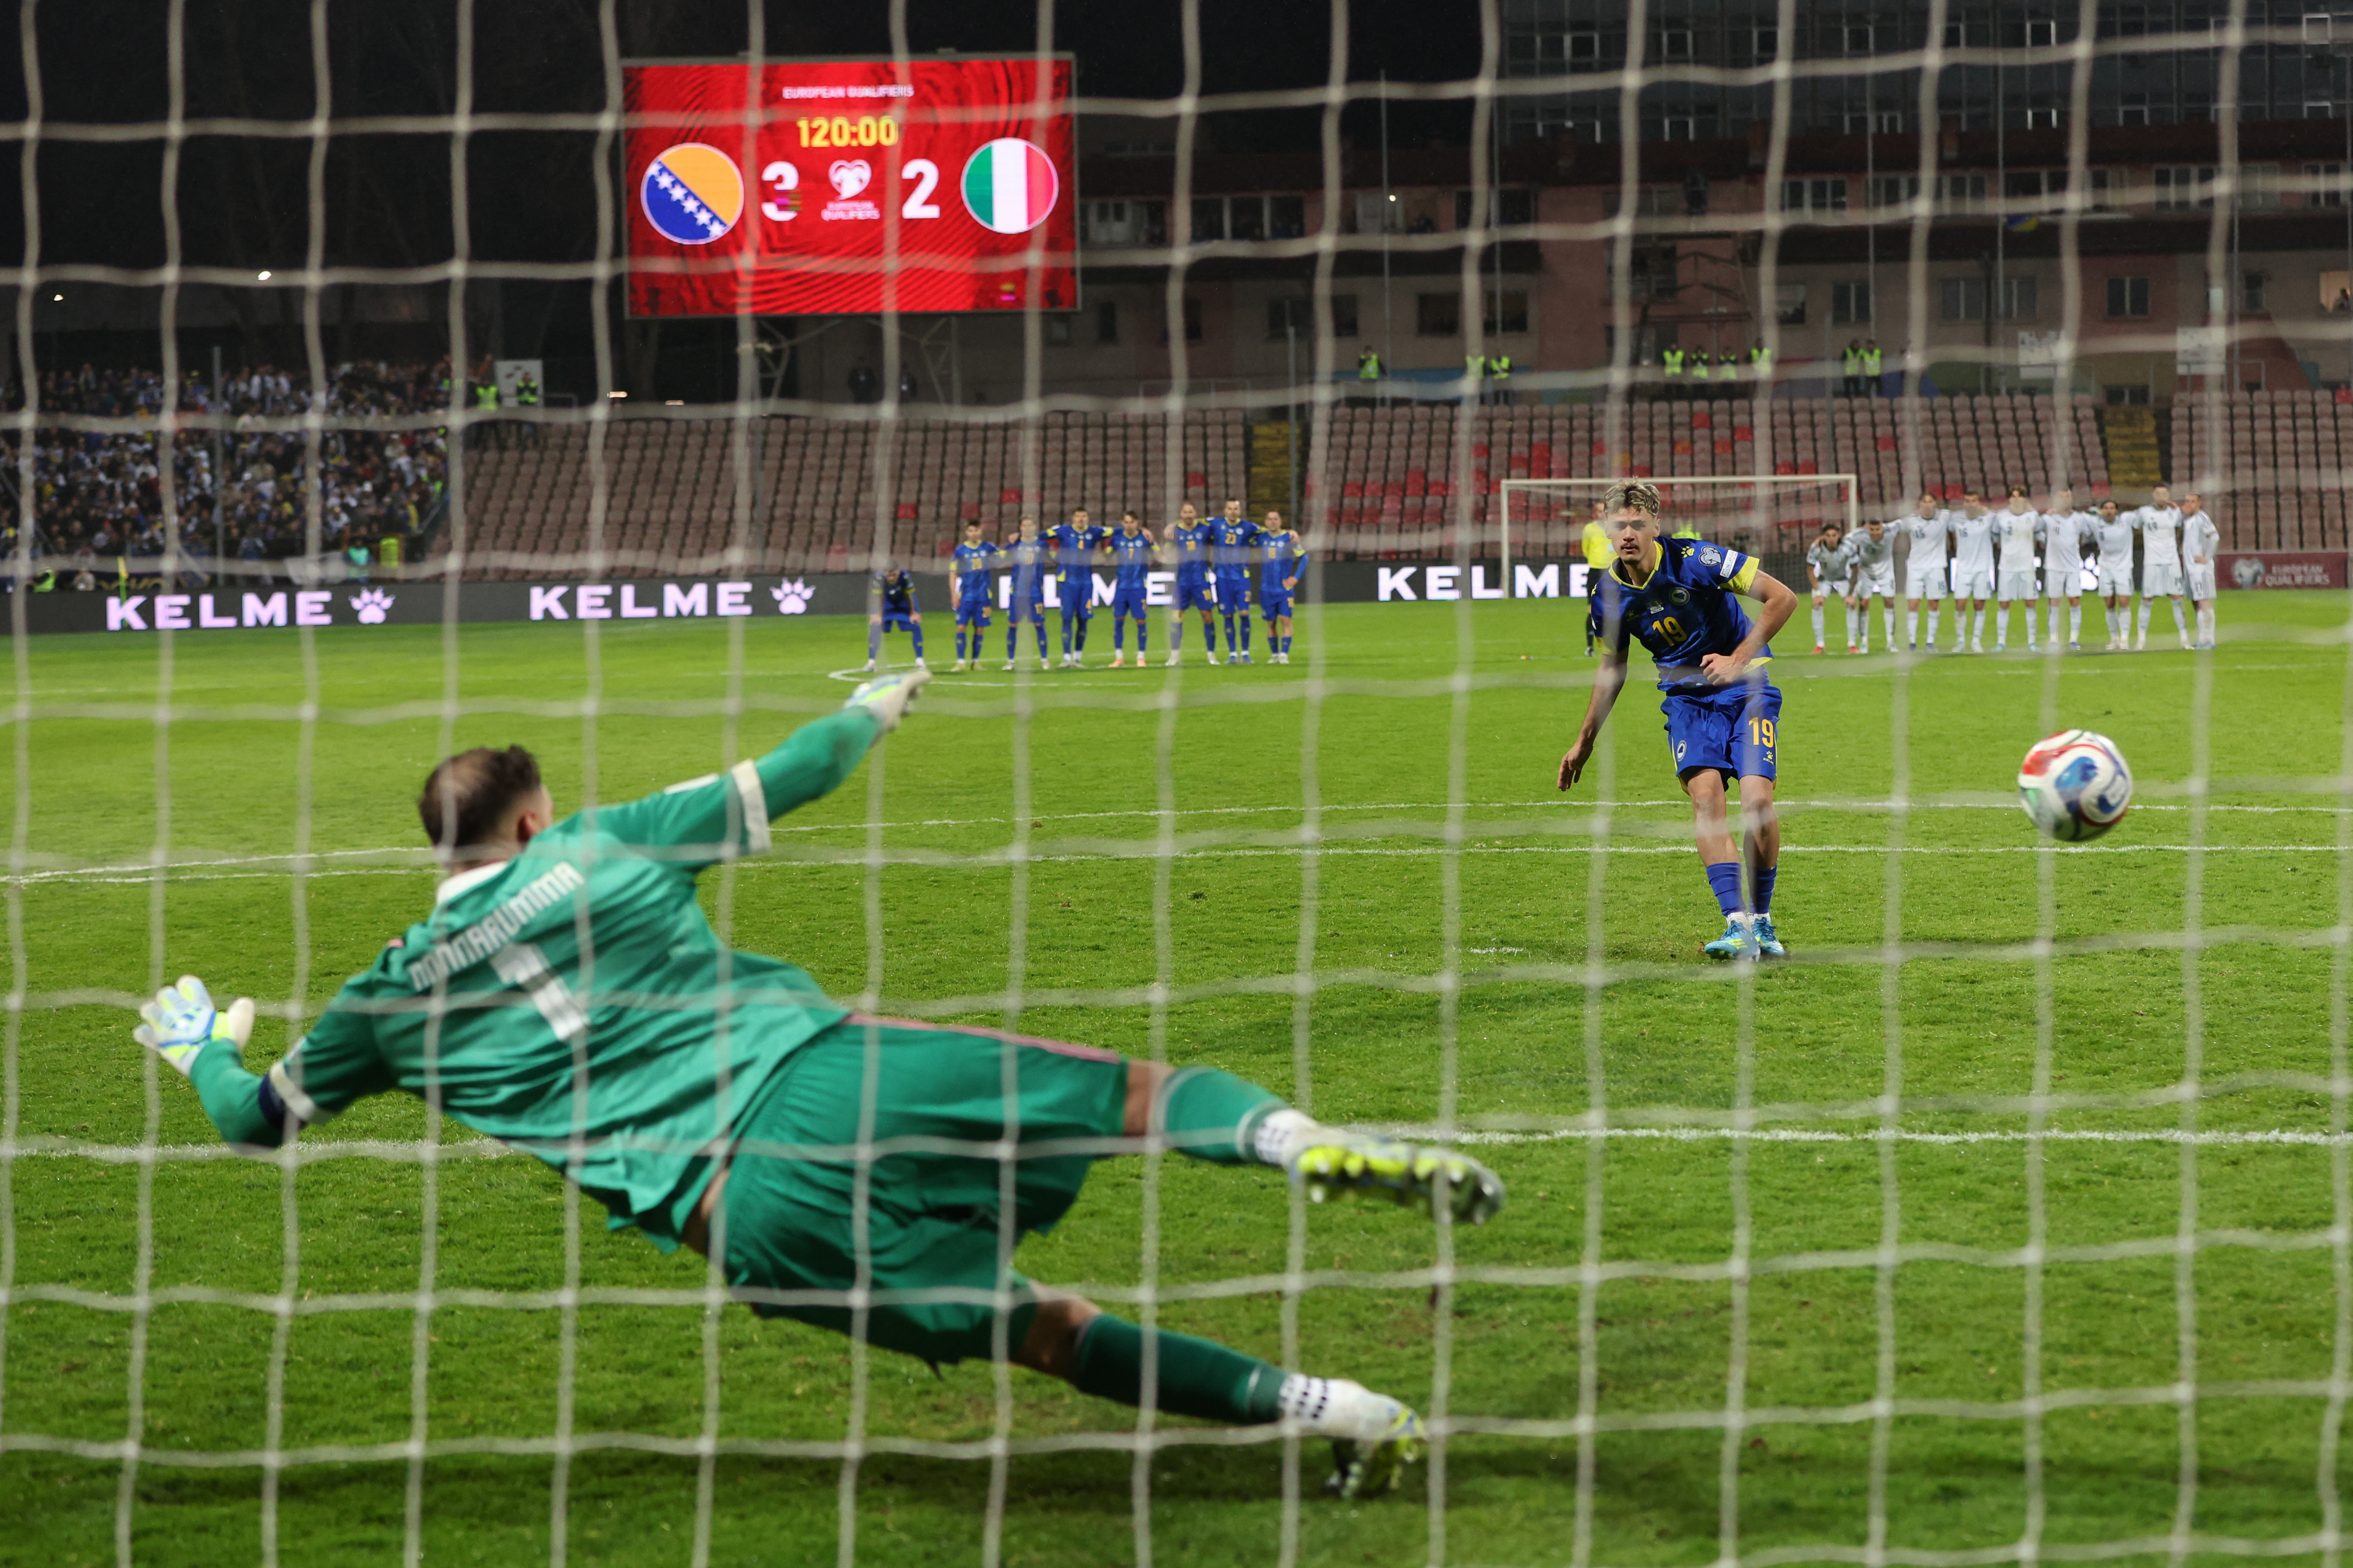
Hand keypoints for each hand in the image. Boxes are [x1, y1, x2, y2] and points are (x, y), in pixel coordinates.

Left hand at [133, 975, 252, 1076]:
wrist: (211, 1063)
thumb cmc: (227, 1044)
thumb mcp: (240, 1024)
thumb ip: (242, 1011)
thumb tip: (244, 1002)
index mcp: (198, 1004)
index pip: (187, 983)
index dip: (188, 986)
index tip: (191, 994)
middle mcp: (180, 1011)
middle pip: (165, 993)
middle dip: (168, 999)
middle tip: (176, 1010)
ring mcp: (167, 1026)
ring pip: (148, 1009)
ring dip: (152, 1013)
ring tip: (160, 1020)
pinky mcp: (158, 1042)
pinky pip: (141, 1033)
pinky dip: (143, 1034)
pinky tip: (149, 1036)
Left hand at [843, 667, 932, 734]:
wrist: (863, 725)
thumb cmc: (883, 703)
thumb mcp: (901, 687)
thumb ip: (914, 679)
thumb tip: (927, 674)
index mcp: (883, 683)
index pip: (901, 681)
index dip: (912, 686)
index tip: (918, 691)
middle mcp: (880, 694)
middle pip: (901, 696)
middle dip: (908, 701)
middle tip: (906, 705)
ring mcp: (878, 709)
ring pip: (898, 710)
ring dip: (901, 713)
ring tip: (898, 715)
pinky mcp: (877, 723)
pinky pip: (891, 722)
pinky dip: (892, 723)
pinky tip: (888, 725)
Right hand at [1557, 736, 1594, 789]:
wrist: (1584, 745)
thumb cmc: (1577, 750)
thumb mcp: (1572, 758)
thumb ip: (1571, 765)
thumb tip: (1571, 771)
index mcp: (1564, 762)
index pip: (1561, 773)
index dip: (1560, 780)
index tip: (1559, 787)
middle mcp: (1568, 764)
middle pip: (1565, 775)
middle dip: (1563, 782)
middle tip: (1563, 790)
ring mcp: (1574, 765)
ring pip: (1570, 775)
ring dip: (1568, 781)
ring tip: (1567, 788)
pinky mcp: (1579, 765)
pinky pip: (1577, 773)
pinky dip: (1576, 777)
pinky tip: (1575, 782)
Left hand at [1699, 651, 1750, 684]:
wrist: (1737, 662)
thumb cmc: (1725, 659)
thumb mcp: (1715, 656)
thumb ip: (1706, 658)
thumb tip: (1701, 665)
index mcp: (1712, 667)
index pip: (1705, 673)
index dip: (1708, 672)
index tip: (1711, 671)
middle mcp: (1716, 673)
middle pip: (1709, 679)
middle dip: (1711, 676)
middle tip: (1716, 674)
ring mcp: (1721, 678)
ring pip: (1714, 683)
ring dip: (1716, 680)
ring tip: (1720, 677)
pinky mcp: (1726, 681)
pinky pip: (1720, 684)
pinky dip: (1721, 682)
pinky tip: (1724, 678)